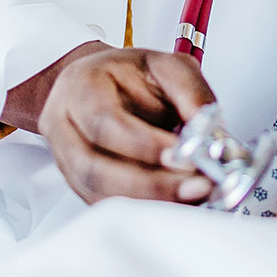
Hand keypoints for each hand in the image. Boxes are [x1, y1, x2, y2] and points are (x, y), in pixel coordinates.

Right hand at [35, 46, 216, 204]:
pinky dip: (144, 209)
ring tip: (194, 195)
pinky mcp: (80, 185)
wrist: (107, 84)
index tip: (186, 155)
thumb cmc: (132, 75)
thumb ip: (192, 93)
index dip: (144, 145)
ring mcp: (67, 160)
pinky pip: (107, 206)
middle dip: (151, 184)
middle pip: (95, 168)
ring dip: (151, 201)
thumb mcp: (167, 66)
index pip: (104, 122)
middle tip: (198, 184)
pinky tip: (177, 204)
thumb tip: (212, 132)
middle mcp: (65, 126)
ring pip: (99, 194)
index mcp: (81, 86)